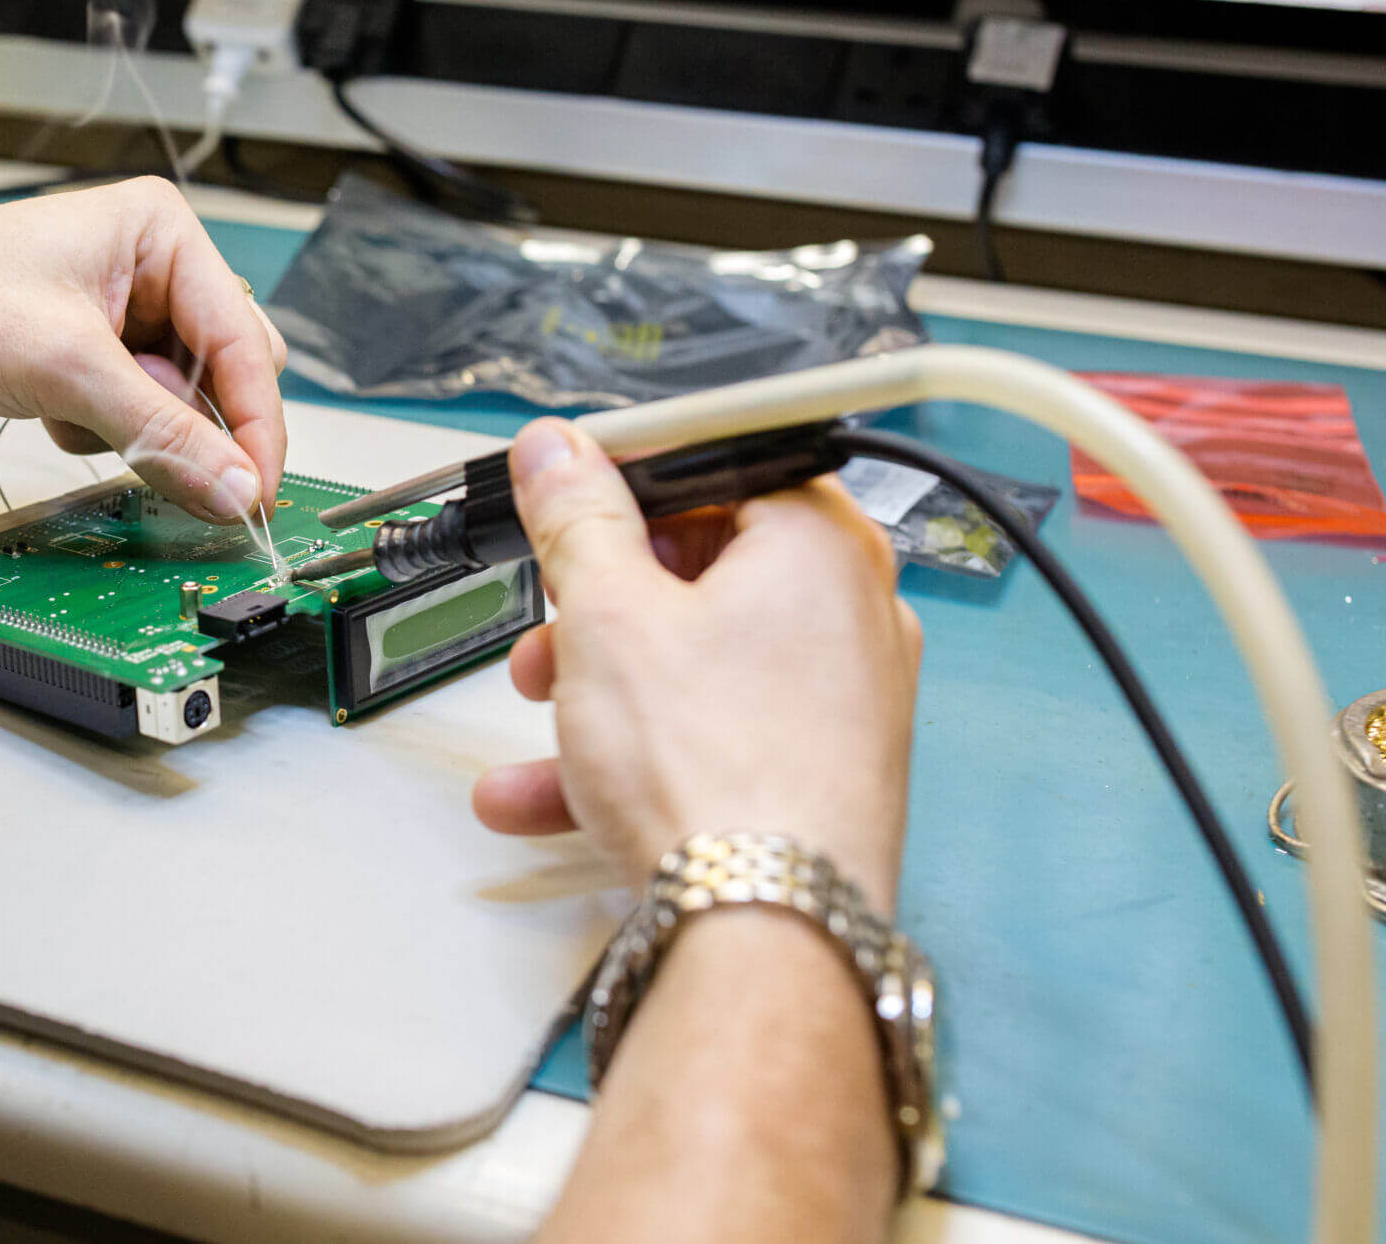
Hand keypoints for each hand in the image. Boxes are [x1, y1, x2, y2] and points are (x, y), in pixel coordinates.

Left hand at [0, 178, 287, 520]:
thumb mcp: (70, 368)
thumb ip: (164, 432)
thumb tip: (234, 485)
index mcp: (158, 232)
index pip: (242, 338)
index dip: (255, 421)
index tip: (257, 488)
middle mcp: (144, 269)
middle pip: (222, 372)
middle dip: (193, 424)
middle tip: (179, 470)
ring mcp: (114, 319)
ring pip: (177, 404)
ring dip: (138, 431)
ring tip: (78, 418)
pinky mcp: (82, 362)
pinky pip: (132, 419)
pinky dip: (101, 434)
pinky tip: (48, 416)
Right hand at [471, 419, 920, 908]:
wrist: (765, 935)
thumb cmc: (713, 771)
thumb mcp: (607, 615)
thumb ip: (576, 518)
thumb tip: (558, 451)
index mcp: (820, 544)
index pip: (717, 466)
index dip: (625, 481)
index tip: (562, 500)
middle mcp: (852, 615)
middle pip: (705, 568)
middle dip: (601, 600)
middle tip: (546, 625)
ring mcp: (842, 703)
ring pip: (699, 662)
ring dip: (600, 684)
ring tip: (533, 716)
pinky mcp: (817, 776)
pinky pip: (713, 736)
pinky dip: (635, 751)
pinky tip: (541, 793)